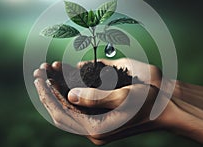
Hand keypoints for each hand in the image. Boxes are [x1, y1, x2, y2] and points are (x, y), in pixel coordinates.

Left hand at [33, 59, 177, 144]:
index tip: (39, 78)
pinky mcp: (100, 119)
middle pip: (61, 110)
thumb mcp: (123, 97)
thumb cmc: (147, 103)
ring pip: (67, 108)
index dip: (48, 94)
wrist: (164, 110)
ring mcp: (96, 125)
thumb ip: (95, 98)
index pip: (62, 112)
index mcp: (96, 128)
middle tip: (39, 73)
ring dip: (56, 91)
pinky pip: (78, 106)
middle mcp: (93, 130)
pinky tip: (62, 80)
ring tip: (46, 74)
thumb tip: (69, 95)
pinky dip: (68, 93)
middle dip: (48, 91)